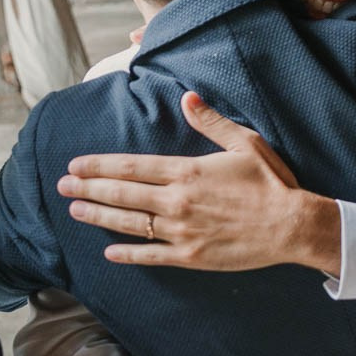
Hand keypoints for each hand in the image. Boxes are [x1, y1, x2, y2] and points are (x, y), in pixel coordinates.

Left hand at [58, 92, 341, 273]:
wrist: (291, 225)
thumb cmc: (272, 182)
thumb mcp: (245, 143)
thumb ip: (212, 122)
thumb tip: (187, 99)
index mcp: (187, 171)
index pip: (131, 167)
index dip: (99, 166)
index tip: (76, 165)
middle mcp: (177, 201)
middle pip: (122, 193)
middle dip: (88, 188)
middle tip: (64, 186)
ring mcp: (181, 231)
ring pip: (129, 222)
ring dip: (99, 215)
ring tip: (76, 209)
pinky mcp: (191, 256)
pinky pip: (151, 255)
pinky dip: (127, 254)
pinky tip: (109, 252)